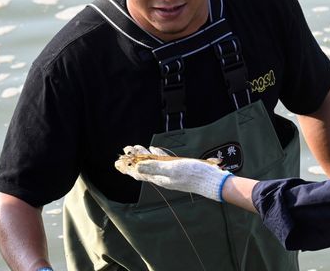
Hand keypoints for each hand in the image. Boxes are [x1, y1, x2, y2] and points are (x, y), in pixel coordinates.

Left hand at [115, 145, 231, 200]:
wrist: (212, 181)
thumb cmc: (194, 175)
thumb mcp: (173, 169)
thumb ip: (155, 167)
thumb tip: (137, 166)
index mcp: (160, 178)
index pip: (138, 173)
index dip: (128, 167)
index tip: (118, 161)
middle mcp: (163, 177)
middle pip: (144, 167)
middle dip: (133, 159)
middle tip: (125, 150)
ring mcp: (171, 174)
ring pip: (152, 163)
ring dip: (143, 155)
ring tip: (136, 148)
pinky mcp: (178, 169)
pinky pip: (163, 162)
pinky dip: (156, 155)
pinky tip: (153, 150)